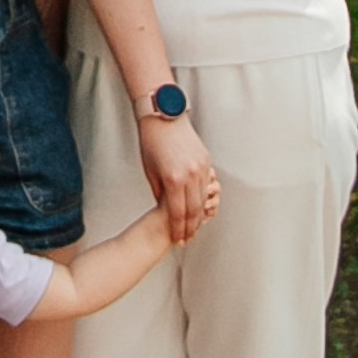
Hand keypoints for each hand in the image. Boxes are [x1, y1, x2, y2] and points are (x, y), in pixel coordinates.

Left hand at [141, 113, 218, 242]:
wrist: (164, 116)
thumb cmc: (151, 142)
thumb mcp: (150, 171)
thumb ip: (160, 193)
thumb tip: (166, 209)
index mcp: (173, 179)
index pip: (177, 213)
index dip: (177, 230)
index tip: (177, 241)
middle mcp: (190, 175)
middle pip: (193, 210)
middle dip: (190, 228)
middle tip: (188, 239)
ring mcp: (201, 168)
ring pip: (203, 199)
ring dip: (199, 216)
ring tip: (194, 227)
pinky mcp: (206, 161)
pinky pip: (207, 186)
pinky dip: (204, 199)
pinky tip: (200, 207)